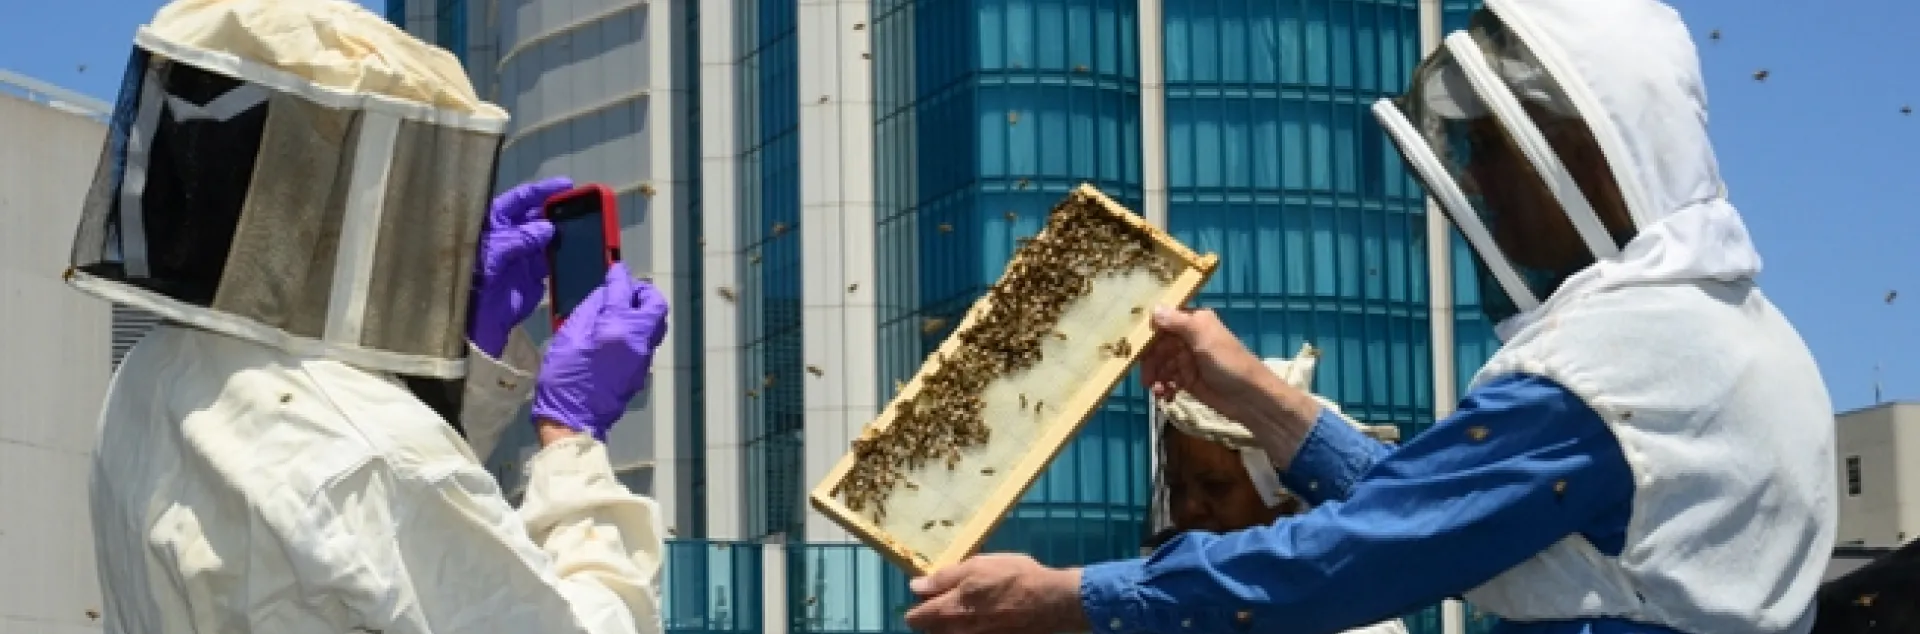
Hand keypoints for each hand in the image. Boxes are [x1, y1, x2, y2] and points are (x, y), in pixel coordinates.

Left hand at [469, 176, 573, 357]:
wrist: (477, 321)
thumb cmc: (474, 280)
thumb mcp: (494, 253)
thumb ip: (522, 237)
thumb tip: (548, 227)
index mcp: (493, 222)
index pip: (520, 199)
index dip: (543, 190)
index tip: (567, 185)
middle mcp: (510, 234)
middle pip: (537, 216)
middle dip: (558, 211)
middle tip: (582, 206)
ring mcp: (523, 254)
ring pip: (548, 237)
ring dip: (565, 232)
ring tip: (585, 226)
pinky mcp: (534, 274)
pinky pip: (553, 259)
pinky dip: (565, 254)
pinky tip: (579, 249)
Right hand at [531, 262, 669, 440]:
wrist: (573, 418)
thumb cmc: (564, 376)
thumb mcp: (569, 334)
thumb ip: (591, 308)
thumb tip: (606, 293)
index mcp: (616, 327)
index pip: (624, 290)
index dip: (619, 276)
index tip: (616, 270)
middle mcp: (638, 339)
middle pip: (655, 305)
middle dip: (644, 292)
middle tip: (627, 289)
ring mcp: (644, 357)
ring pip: (656, 324)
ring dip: (644, 310)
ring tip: (623, 308)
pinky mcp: (642, 370)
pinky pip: (648, 340)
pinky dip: (639, 328)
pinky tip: (620, 331)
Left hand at [904, 554, 1087, 633]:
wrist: (1051, 602)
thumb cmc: (1013, 577)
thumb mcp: (976, 566)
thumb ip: (943, 578)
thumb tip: (916, 586)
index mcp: (948, 611)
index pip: (915, 619)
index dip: (917, 604)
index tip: (928, 592)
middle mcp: (957, 632)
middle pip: (930, 631)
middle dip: (933, 616)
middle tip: (949, 597)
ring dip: (952, 622)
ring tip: (970, 605)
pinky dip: (971, 627)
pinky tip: (987, 614)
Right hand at [1141, 306, 1284, 422]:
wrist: (1250, 397)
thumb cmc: (1229, 362)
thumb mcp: (1203, 338)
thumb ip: (1178, 323)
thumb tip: (1153, 308)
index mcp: (1193, 322)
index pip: (1162, 322)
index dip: (1147, 333)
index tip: (1133, 347)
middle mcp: (1188, 338)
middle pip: (1157, 346)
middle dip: (1150, 362)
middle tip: (1146, 379)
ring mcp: (1187, 360)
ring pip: (1161, 365)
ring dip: (1156, 377)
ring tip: (1157, 391)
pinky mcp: (1187, 380)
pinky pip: (1167, 380)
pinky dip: (1164, 388)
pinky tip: (1166, 397)